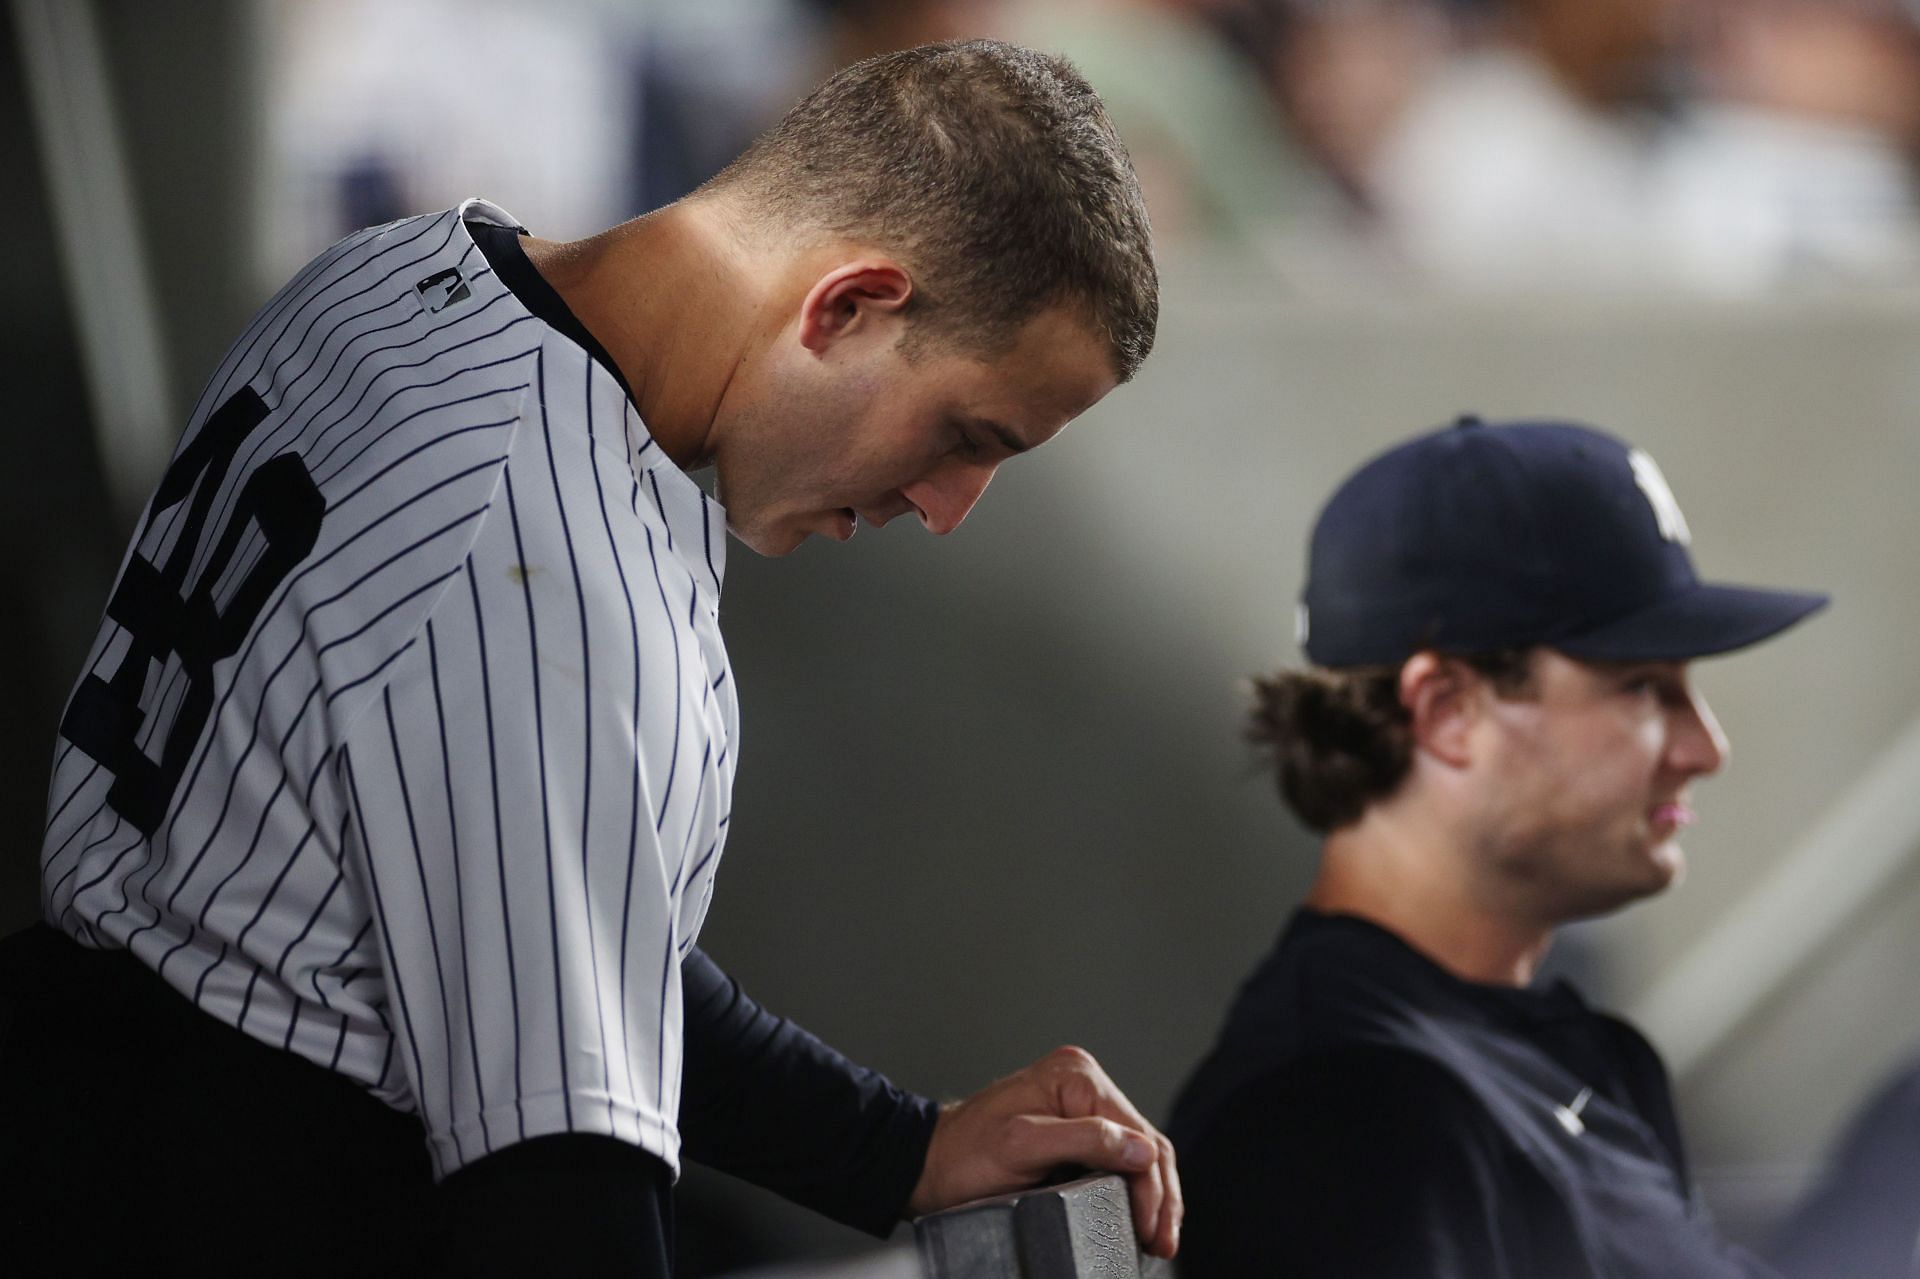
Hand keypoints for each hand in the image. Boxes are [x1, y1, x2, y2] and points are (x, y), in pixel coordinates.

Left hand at [906, 1045, 1181, 1258]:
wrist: (927, 1166)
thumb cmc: (963, 1155)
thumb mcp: (1021, 1146)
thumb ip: (1084, 1140)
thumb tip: (1142, 1151)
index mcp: (1075, 1076)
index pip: (1135, 1131)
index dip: (1151, 1185)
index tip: (1152, 1229)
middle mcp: (1083, 1084)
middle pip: (1144, 1141)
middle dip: (1160, 1196)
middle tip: (1163, 1242)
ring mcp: (1080, 1107)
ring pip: (1137, 1153)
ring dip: (1152, 1196)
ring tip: (1158, 1239)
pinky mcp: (1074, 1131)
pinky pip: (1117, 1160)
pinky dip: (1133, 1190)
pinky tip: (1140, 1217)